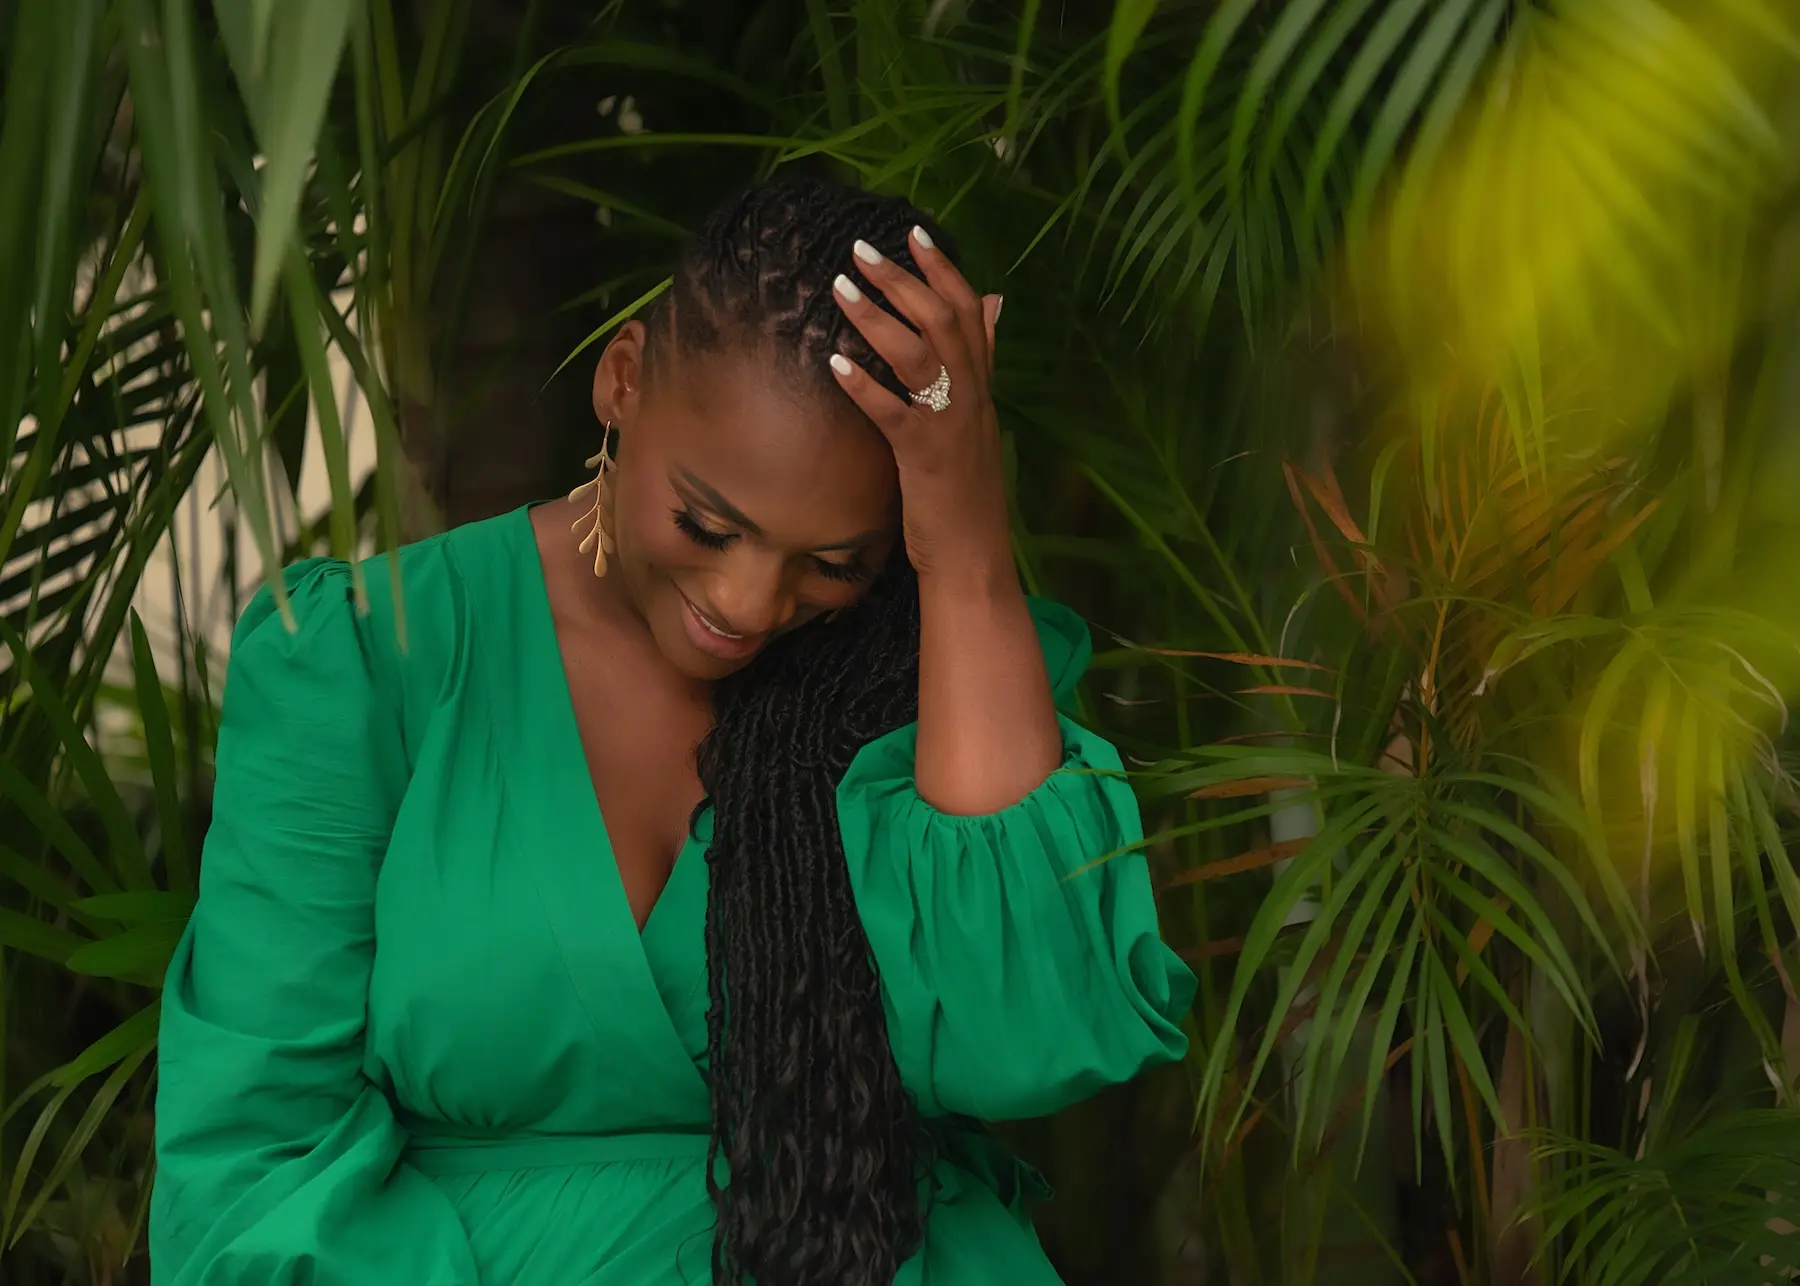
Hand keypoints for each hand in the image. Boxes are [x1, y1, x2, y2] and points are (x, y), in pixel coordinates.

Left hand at [827, 228, 1008, 586]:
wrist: (973, 555)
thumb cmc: (963, 493)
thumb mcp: (974, 422)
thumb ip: (978, 365)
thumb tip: (995, 308)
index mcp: (981, 388)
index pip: (970, 311)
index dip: (944, 268)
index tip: (913, 232)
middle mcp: (971, 398)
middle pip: (943, 319)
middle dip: (902, 278)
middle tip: (860, 248)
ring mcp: (949, 426)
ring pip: (920, 354)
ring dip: (878, 316)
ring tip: (840, 285)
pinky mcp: (925, 458)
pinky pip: (894, 412)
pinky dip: (865, 384)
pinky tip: (834, 362)